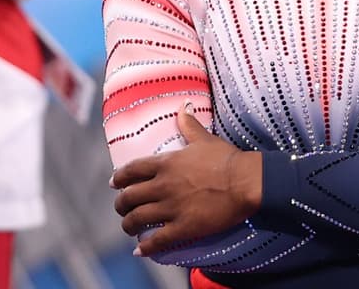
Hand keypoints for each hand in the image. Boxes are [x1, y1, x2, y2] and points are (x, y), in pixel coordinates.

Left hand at [111, 104, 260, 256]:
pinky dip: (145, 247)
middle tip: (121, 208)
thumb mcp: (204, 139)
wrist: (245, 182)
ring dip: (128, 225)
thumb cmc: (226, 159)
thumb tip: (182, 107)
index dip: (118, 178)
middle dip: (120, 204)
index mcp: (165, 164)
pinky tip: (140, 250)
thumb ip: (189, 125)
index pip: (131, 171)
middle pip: (129, 197)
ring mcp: (171, 208)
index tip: (114, 183)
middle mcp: (162, 186)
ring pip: (137, 220)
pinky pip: (157, 241)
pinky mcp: (182, 227)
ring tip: (128, 227)